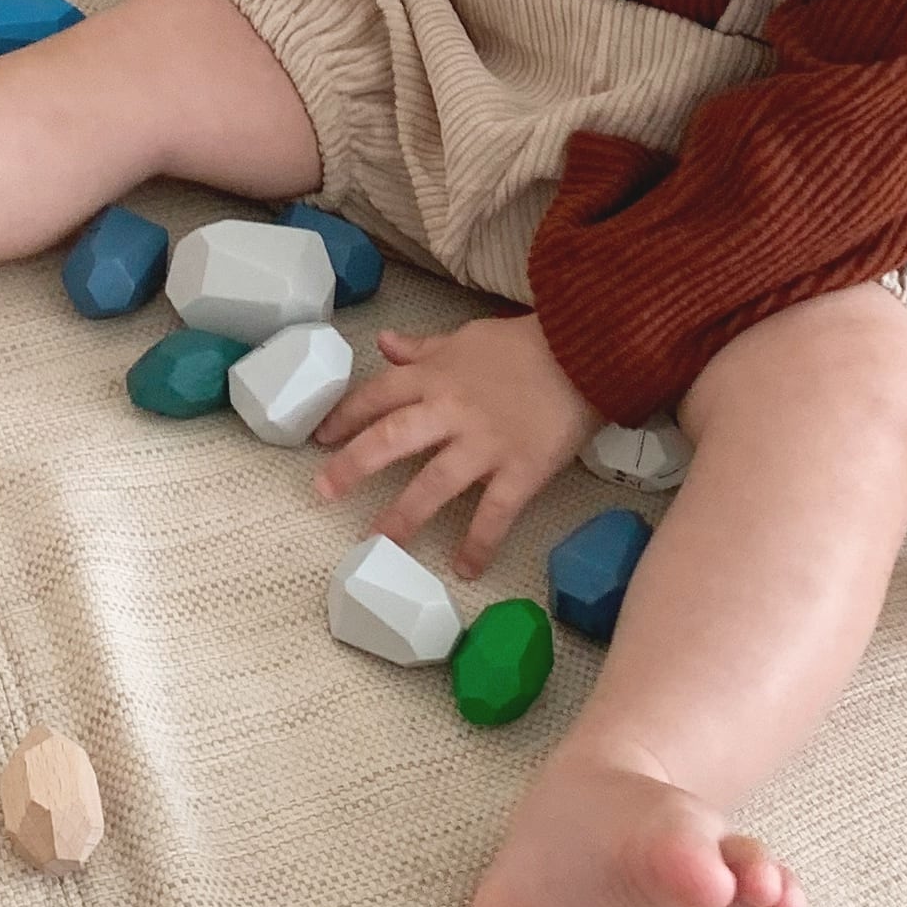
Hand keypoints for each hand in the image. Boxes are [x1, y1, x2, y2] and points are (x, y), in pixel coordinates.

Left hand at [310, 312, 597, 579]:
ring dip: (402, 516)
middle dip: (353, 466)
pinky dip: (479, 543)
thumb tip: (383, 342)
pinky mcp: (521, 470)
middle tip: (322, 492)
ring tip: (377, 544)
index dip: (344, 417)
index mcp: (434, 376)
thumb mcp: (465, 337)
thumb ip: (422, 347)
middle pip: (391, 439)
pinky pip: (494, 513)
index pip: (377, 396)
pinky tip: (464, 569)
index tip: (319, 438)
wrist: (587, 351)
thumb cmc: (523, 344)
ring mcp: (485, 444)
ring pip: (433, 484)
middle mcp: (450, 410)